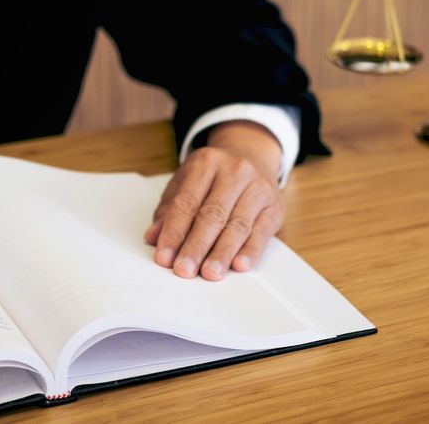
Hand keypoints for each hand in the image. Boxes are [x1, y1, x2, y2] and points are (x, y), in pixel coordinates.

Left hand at [144, 120, 284, 280]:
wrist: (252, 157)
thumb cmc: (213, 176)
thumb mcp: (186, 183)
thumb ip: (169, 210)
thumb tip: (154, 237)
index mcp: (206, 163)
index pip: (187, 202)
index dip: (174, 232)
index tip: (164, 257)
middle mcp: (234, 172)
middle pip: (212, 215)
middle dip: (196, 246)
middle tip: (184, 269)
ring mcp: (258, 188)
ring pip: (237, 225)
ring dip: (222, 253)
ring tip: (209, 273)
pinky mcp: (275, 207)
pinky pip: (261, 232)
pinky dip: (250, 251)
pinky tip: (239, 265)